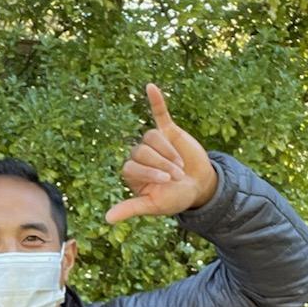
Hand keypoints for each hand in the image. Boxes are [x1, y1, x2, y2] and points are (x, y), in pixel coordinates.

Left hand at [105, 84, 216, 224]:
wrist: (200, 186)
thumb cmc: (175, 197)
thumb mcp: (153, 205)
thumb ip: (131, 207)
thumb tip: (107, 219)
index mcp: (132, 172)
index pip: (132, 165)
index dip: (150, 171)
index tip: (167, 181)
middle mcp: (139, 155)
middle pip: (142, 151)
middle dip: (163, 163)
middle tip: (177, 176)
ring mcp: (153, 142)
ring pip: (153, 138)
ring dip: (169, 151)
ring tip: (181, 165)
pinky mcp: (168, 131)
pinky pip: (159, 114)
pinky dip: (156, 101)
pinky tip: (150, 87)